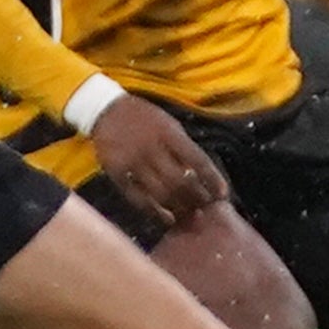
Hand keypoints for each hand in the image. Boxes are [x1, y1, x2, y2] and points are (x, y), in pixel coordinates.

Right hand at [88, 91, 226, 229]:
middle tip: (206, 208)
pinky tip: (166, 219)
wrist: (105, 110)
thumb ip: (184, 147)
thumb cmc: (144, 118)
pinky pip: (137, 198)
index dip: (213, 180)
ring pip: (160, 192)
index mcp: (169, 135)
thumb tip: (201, 174)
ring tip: (190, 215)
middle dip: (197, 197)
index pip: (198, 160)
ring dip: (178, 207)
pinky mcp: (116, 173)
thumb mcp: (169, 125)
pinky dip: (153, 211)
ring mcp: (133, 162)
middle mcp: (152, 149)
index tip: (223, 195)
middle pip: (180, 181)